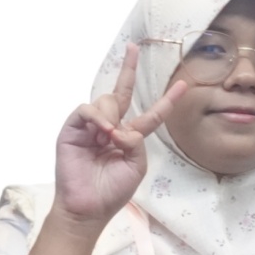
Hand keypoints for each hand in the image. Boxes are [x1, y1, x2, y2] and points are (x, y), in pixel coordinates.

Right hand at [50, 43, 184, 227]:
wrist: (88, 207)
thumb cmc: (113, 191)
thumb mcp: (136, 165)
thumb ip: (136, 141)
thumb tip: (120, 126)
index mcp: (129, 137)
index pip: (151, 114)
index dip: (167, 100)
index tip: (183, 85)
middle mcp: (110, 127)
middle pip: (121, 92)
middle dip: (128, 68)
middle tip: (133, 47)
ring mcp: (90, 127)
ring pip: (105, 101)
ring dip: (112, 115)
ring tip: (110, 137)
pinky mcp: (71, 129)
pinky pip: (86, 109)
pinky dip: (97, 116)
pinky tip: (103, 130)